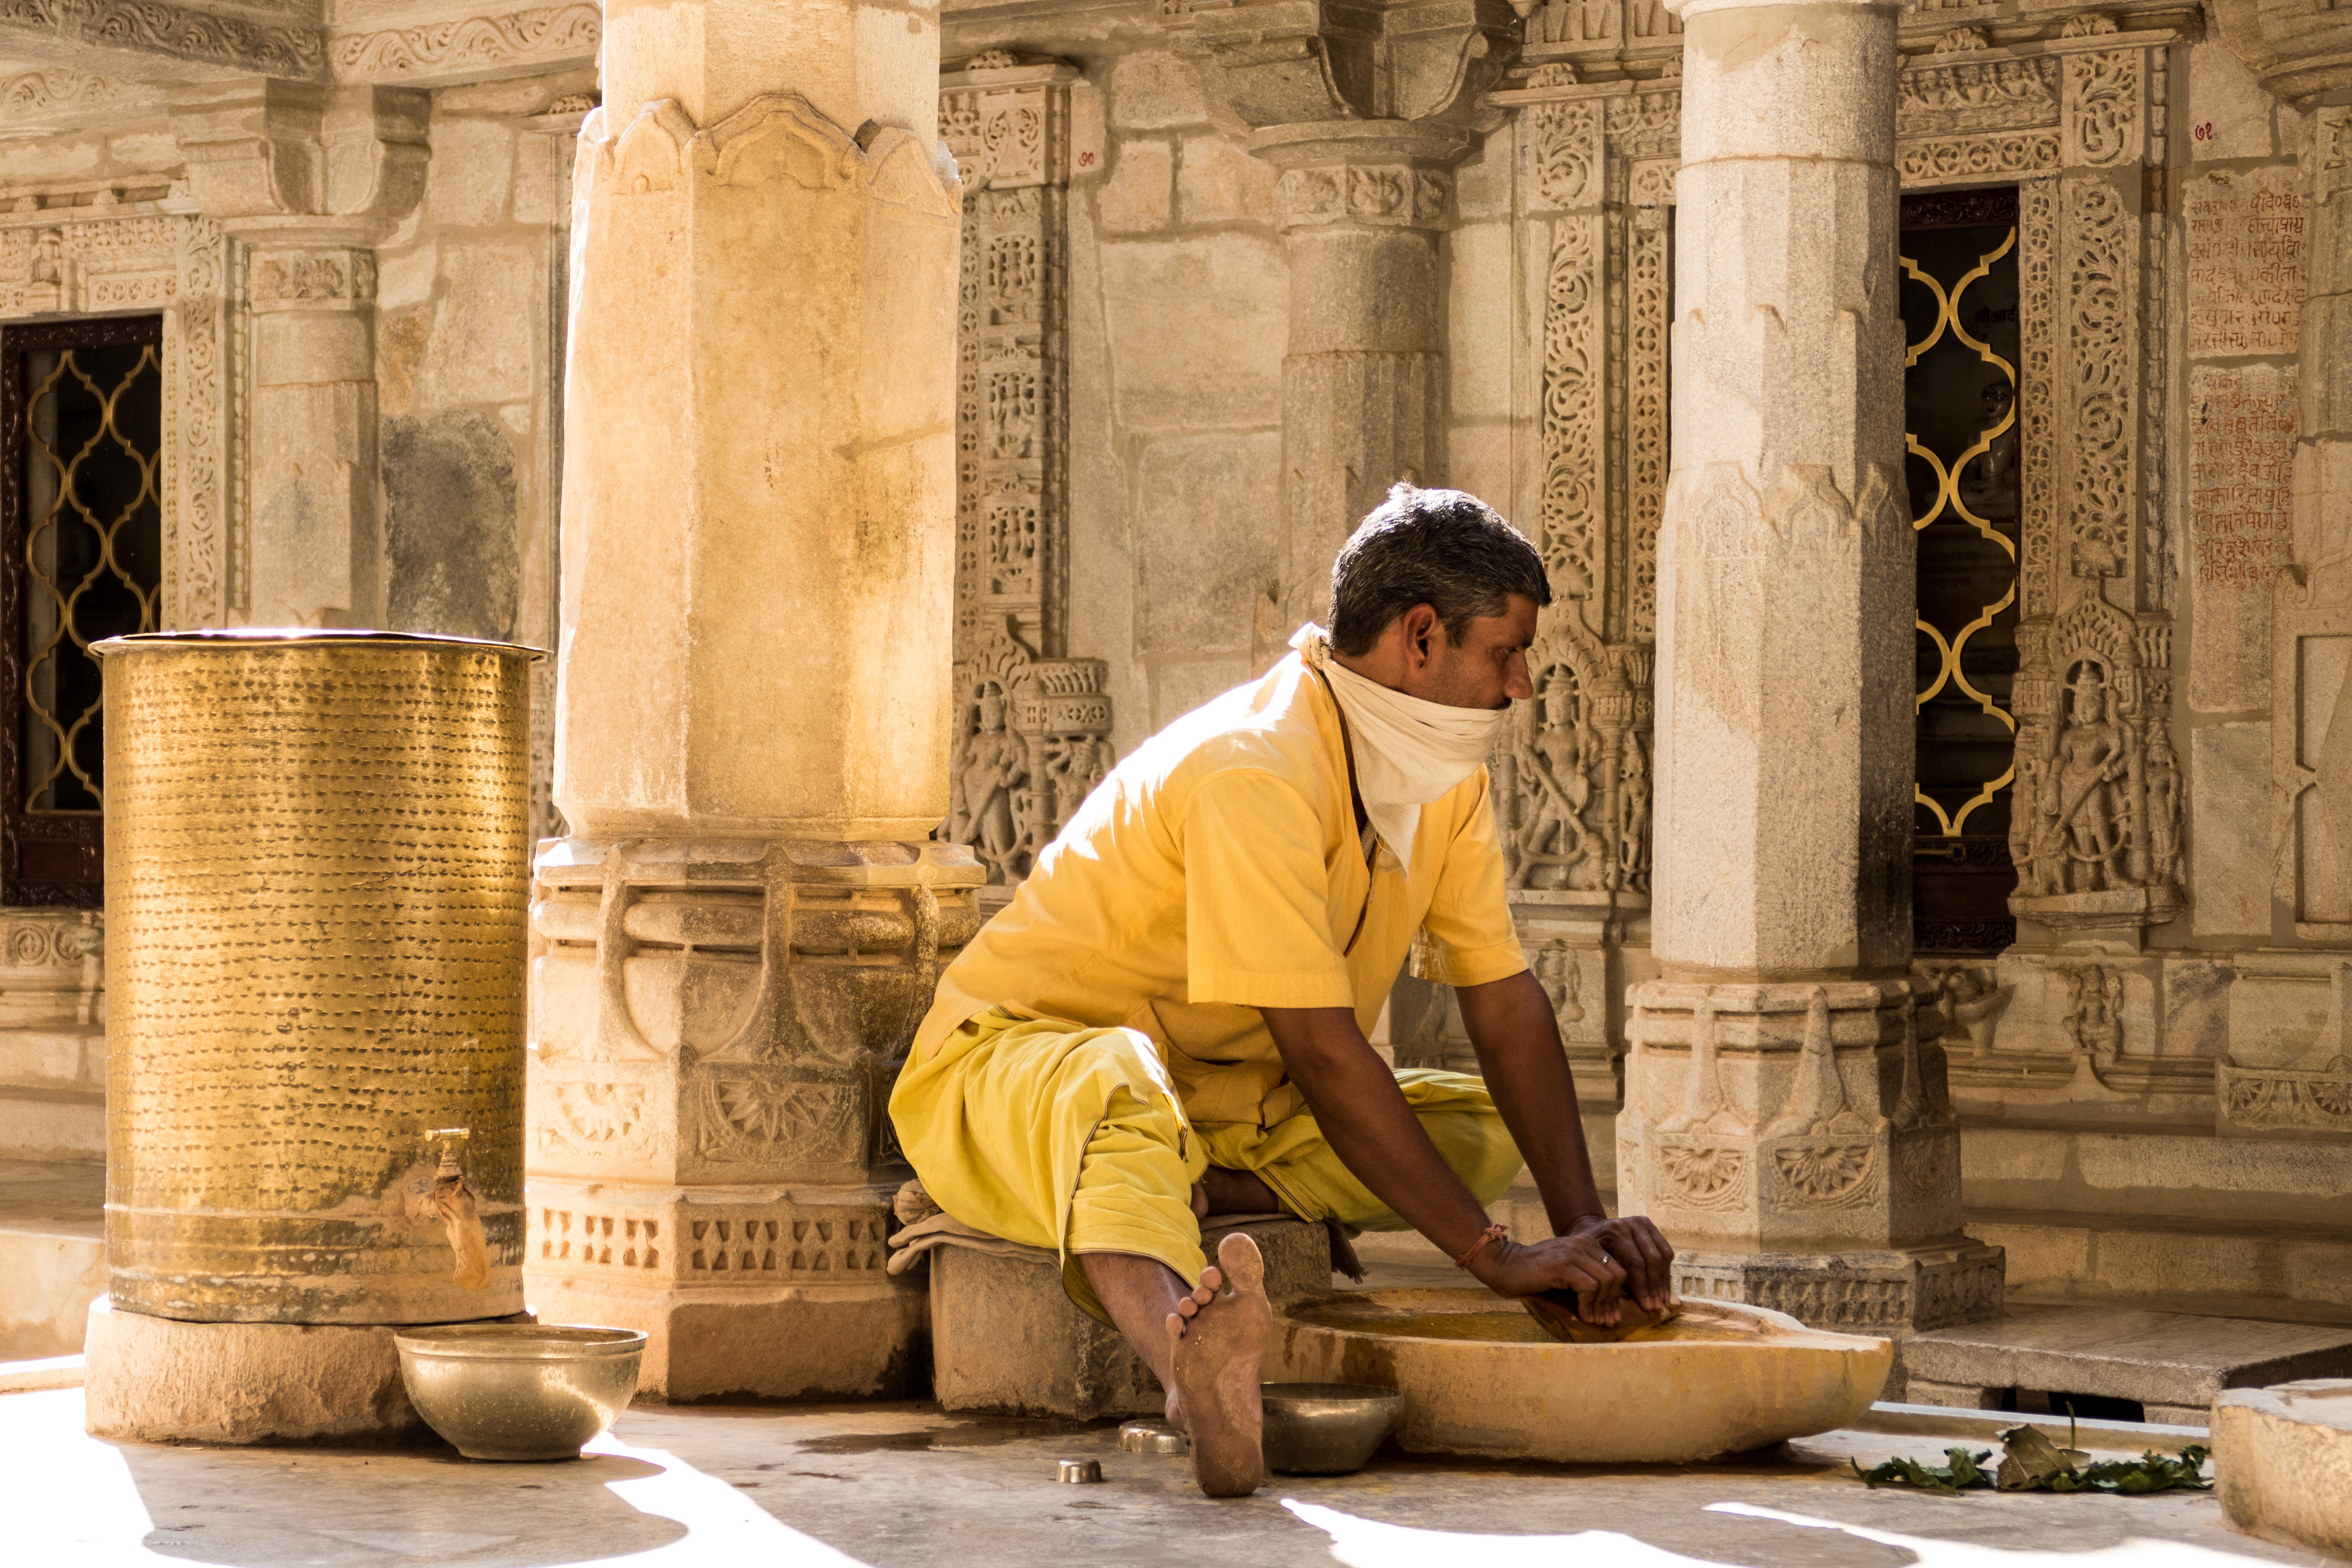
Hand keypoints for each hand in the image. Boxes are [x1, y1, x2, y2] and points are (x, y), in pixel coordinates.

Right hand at [1467, 1231, 1627, 1321]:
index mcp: (1587, 1242)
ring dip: (1602, 1306)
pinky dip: (1589, 1305)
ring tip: (1594, 1320)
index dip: (1617, 1294)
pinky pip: (1590, 1287)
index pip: (1618, 1268)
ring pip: (1607, 1281)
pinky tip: (1582, 1315)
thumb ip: (1587, 1276)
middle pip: (1617, 1275)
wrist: (1504, 1265)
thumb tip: (1610, 1303)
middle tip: (1606, 1321)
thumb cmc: (1534, 1272)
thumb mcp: (1566, 1269)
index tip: (1610, 1314)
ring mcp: (1573, 1253)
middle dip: (1614, 1302)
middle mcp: (1583, 1243)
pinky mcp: (1562, 1266)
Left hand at [1564, 1214, 1674, 1315]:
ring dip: (1664, 1280)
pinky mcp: (1653, 1227)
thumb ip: (1611, 1276)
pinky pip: (1666, 1250)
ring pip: (1662, 1255)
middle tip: (1656, 1306)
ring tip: (1663, 1300)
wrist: (1593, 1228)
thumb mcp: (1595, 1260)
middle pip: (1651, 1259)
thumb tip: (1625, 1305)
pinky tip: (1664, 1287)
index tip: (1646, 1307)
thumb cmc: (1590, 1249)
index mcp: (1617, 1231)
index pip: (1635, 1263)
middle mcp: (1633, 1224)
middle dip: (1655, 1286)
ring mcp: (1645, 1223)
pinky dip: (1666, 1270)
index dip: (1642, 1287)